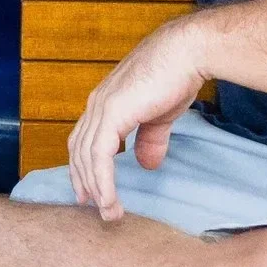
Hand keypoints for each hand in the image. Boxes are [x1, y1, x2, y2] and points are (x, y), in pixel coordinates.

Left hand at [68, 15, 208, 220]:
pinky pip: (101, 155)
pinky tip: (109, 199)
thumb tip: (146, 164)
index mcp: (105, 103)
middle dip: (85, 182)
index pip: (84, 140)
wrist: (186, 54)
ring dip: (96, 188)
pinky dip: (103, 180)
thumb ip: (150, 140)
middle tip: (96, 209)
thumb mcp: (159, 116)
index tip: (89, 192)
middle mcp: (97, 104)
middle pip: (79, 151)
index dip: (83, 167)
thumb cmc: (175, 77)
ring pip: (88, 157)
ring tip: (108, 213)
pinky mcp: (113, 113)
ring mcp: (102, 108)